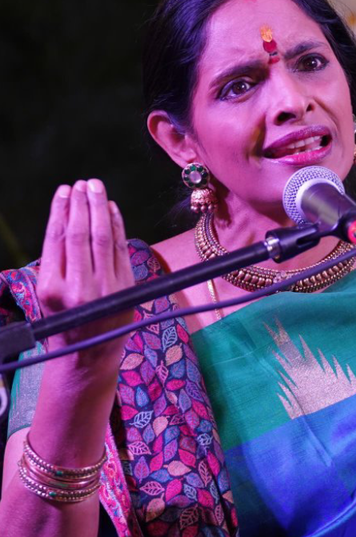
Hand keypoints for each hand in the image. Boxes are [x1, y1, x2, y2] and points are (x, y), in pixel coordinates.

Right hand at [37, 180, 132, 357]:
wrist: (90, 352)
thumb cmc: (64, 318)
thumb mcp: (48, 295)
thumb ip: (55, 262)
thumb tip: (67, 217)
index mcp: (51, 289)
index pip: (57, 239)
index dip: (61, 211)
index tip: (63, 191)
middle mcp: (79, 288)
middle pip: (81, 235)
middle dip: (81, 204)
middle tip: (82, 183)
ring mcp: (106, 289)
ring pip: (103, 239)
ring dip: (100, 209)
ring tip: (95, 188)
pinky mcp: (126, 288)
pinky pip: (121, 249)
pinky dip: (117, 226)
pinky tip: (112, 209)